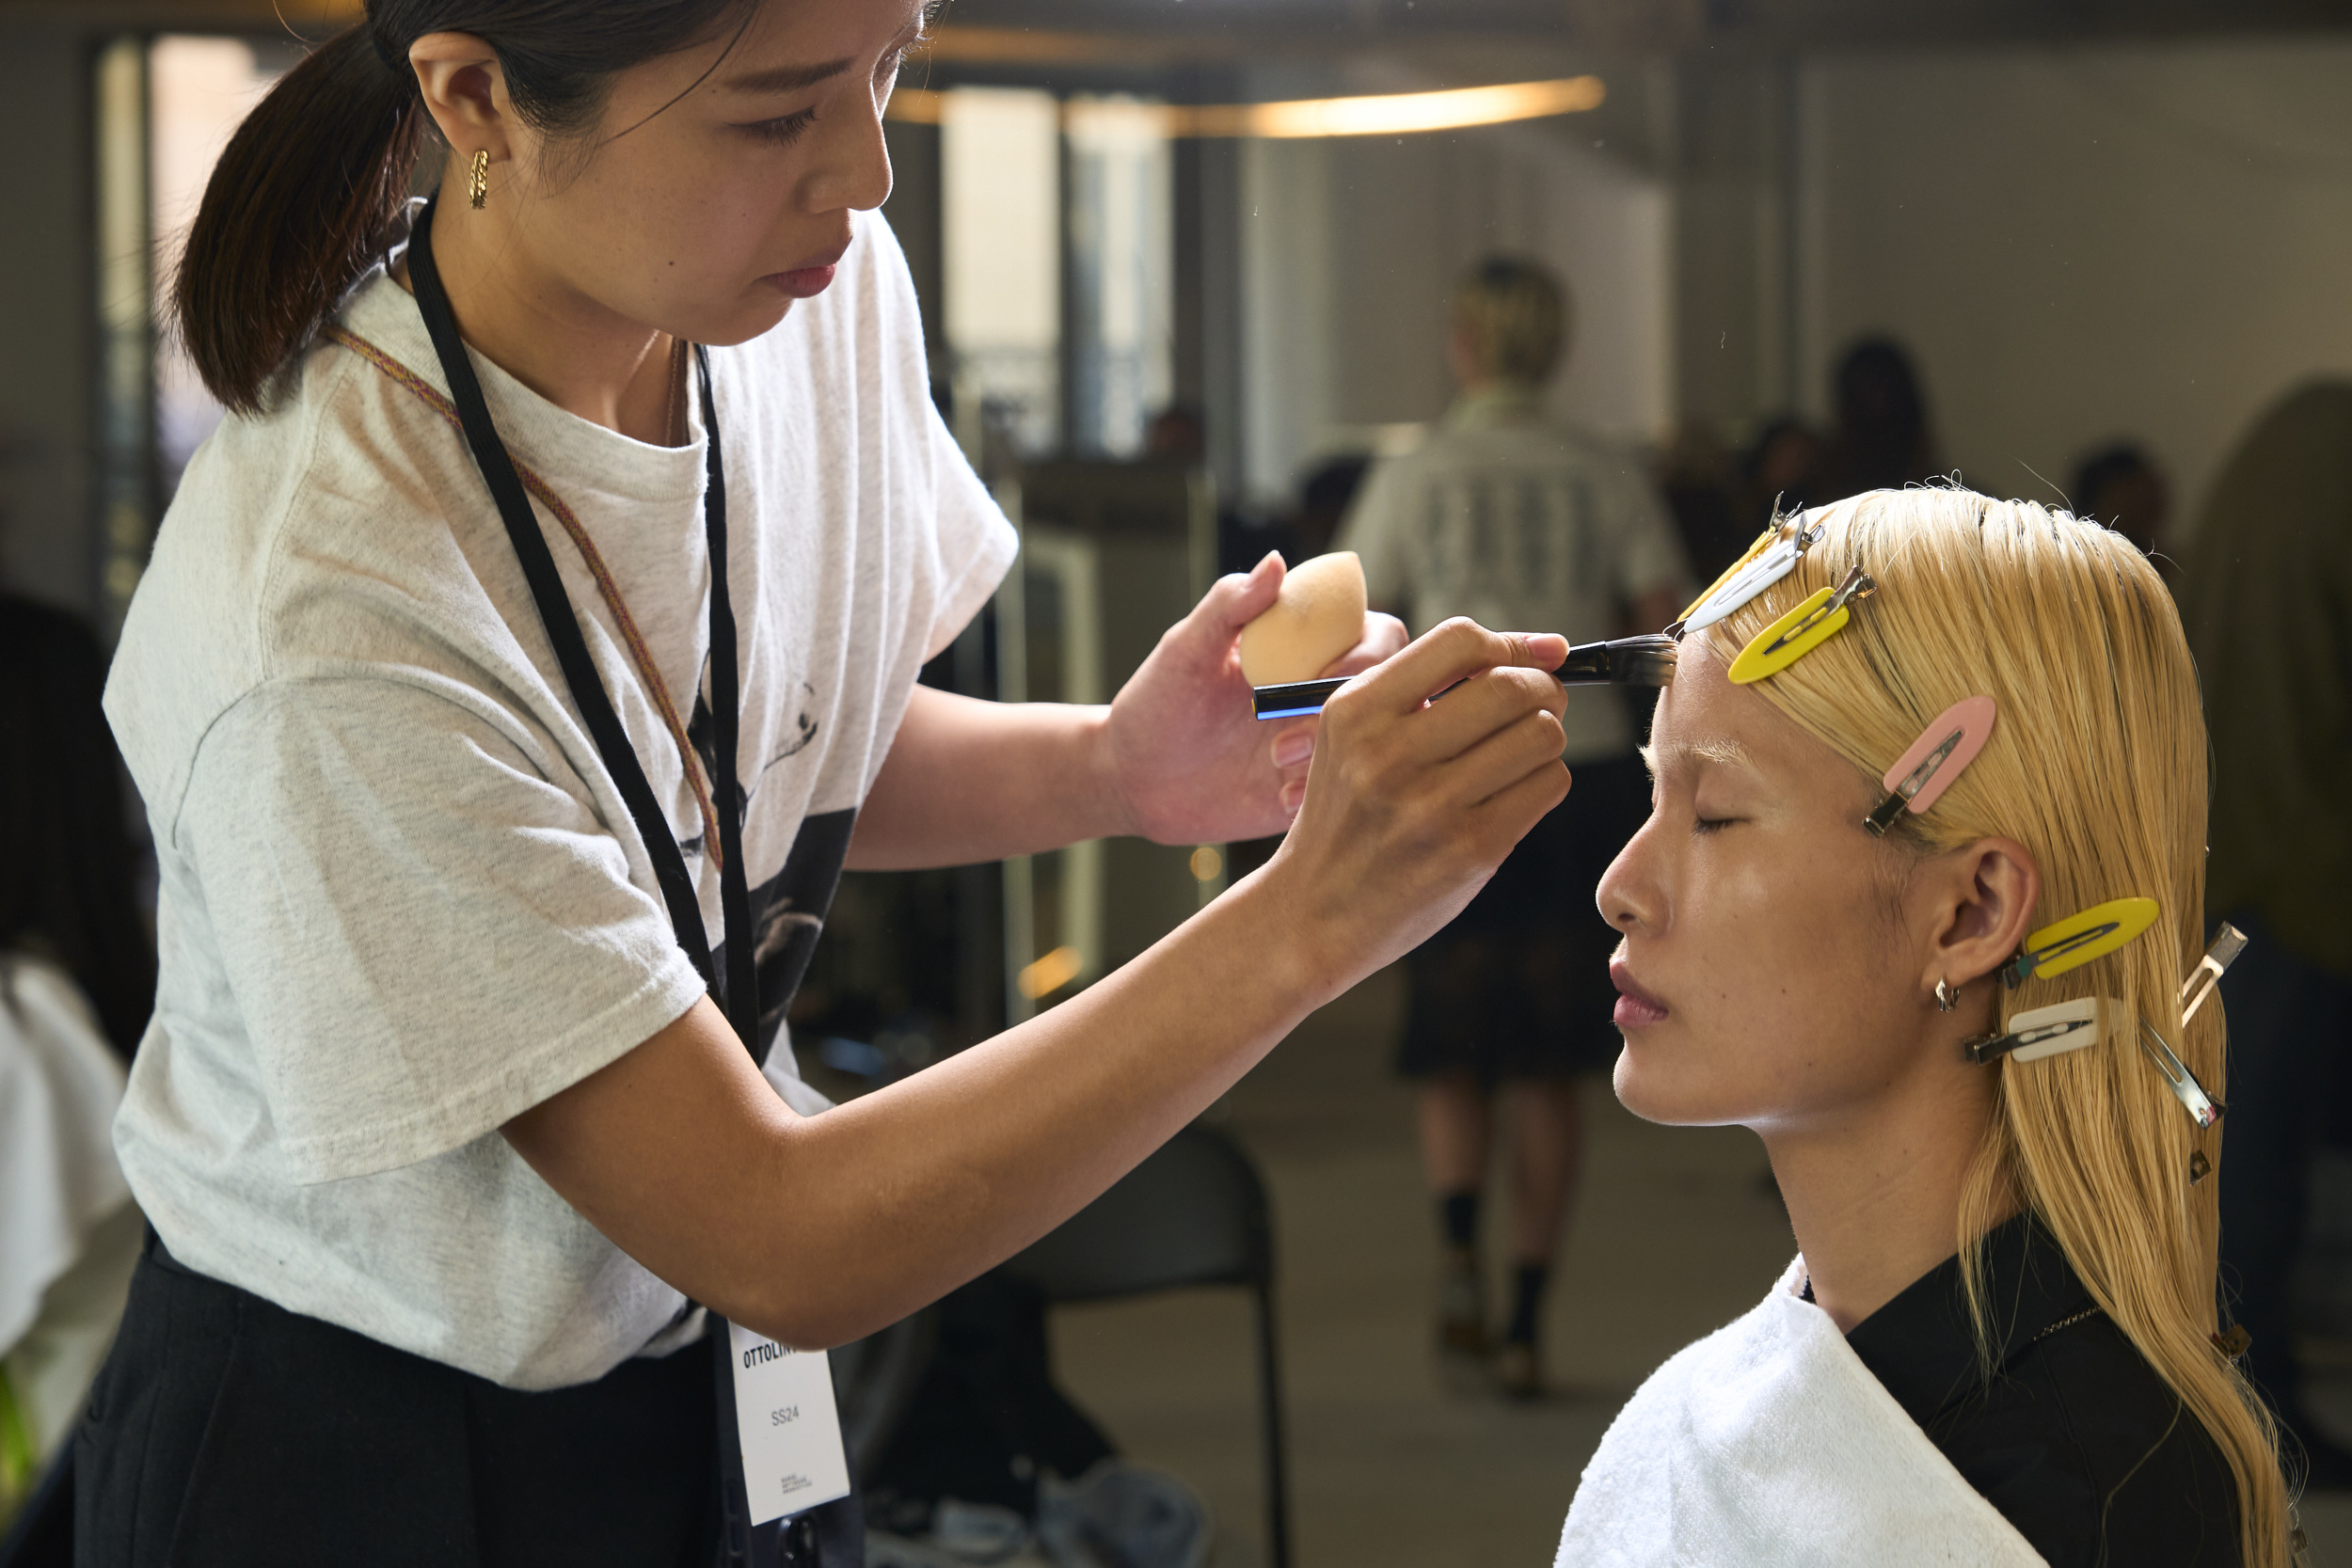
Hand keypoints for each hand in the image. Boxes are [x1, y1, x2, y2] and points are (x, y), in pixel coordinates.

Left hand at [1100, 553, 1407, 844]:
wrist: (1135, 779)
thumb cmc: (1157, 702)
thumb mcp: (1186, 650)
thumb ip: (1229, 605)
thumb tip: (1275, 562)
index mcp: (1308, 645)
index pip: (1378, 634)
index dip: (1364, 656)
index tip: (1316, 679)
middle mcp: (1327, 690)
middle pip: (1395, 690)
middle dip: (1352, 710)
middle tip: (1285, 729)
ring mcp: (1325, 741)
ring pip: (1381, 743)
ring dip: (1341, 751)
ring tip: (1274, 761)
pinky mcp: (1316, 789)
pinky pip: (1354, 791)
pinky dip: (1324, 791)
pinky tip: (1277, 794)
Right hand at [1258, 618, 1572, 981]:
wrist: (1315, 912)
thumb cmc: (1349, 814)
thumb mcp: (1351, 737)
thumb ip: (1424, 686)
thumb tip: (1547, 649)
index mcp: (1356, 712)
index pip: (1460, 640)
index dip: (1511, 643)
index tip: (1532, 657)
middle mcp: (1389, 753)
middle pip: (1511, 686)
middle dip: (1545, 689)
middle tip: (1542, 704)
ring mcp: (1431, 805)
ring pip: (1540, 734)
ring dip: (1546, 737)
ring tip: (1522, 751)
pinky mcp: (1470, 850)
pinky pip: (1547, 785)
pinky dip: (1544, 780)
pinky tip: (1514, 791)